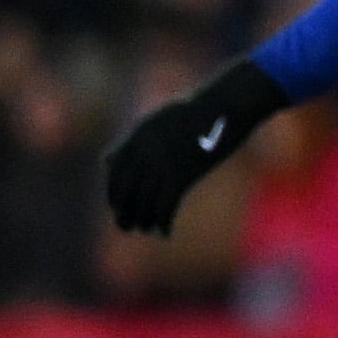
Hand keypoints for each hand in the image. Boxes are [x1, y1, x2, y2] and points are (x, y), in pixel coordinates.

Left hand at [104, 59, 288, 236]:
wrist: (225, 105)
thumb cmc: (198, 110)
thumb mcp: (160, 117)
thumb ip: (137, 138)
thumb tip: (113, 157)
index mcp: (138, 135)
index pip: (115, 171)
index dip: (114, 192)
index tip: (116, 206)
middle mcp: (145, 150)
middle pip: (127, 189)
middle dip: (124, 210)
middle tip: (125, 226)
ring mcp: (163, 162)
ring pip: (145, 200)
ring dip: (143, 219)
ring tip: (145, 229)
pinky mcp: (182, 173)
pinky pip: (167, 204)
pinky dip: (164, 221)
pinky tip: (165, 232)